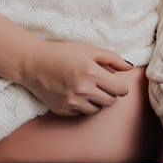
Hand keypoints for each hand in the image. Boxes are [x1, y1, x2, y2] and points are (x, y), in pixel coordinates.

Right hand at [18, 39, 134, 115]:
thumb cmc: (62, 53)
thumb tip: (129, 68)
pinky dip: (82, 105)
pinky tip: (74, 93)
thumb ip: (112, 58)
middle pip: (111, 102)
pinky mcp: (62, 110)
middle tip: (100, 83)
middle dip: (109, 93)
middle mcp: (83, 90)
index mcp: (92, 73)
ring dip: (97, 101)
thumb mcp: (89, 50)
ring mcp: (72, 102)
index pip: (121, 90)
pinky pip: (81, 113)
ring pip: (97, 110)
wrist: (32, 63)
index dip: (121, 86)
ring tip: (87, 88)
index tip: (115, 81)